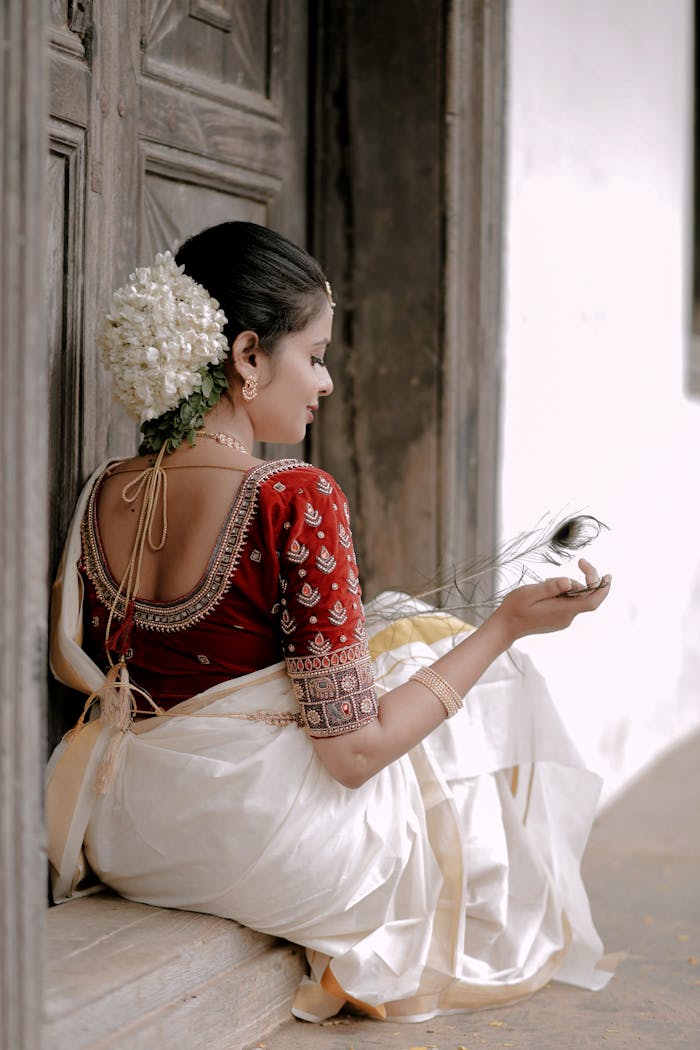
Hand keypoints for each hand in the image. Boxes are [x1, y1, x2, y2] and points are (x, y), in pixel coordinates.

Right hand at [494, 558, 610, 641]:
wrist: (505, 627)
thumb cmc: (515, 609)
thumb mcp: (529, 593)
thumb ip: (550, 588)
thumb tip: (568, 582)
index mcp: (562, 610)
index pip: (592, 601)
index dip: (603, 589)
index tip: (608, 576)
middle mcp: (566, 617)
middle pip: (586, 596)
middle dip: (585, 579)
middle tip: (581, 561)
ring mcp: (563, 619)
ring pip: (575, 598)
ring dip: (568, 586)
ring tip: (544, 584)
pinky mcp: (558, 619)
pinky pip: (567, 603)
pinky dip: (562, 593)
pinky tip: (545, 592)